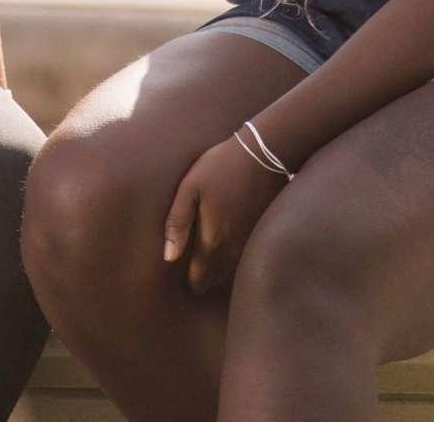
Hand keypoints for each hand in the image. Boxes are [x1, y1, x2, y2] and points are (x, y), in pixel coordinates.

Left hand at [162, 134, 287, 294]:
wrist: (265, 153)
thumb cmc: (221, 166)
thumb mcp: (190, 188)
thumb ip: (177, 223)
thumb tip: (168, 258)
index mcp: (213, 242)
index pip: (197, 281)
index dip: (187, 278)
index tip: (180, 265)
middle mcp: (234, 251)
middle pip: (214, 280)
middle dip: (203, 274)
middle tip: (191, 255)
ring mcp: (251, 244)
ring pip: (230, 271)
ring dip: (219, 266)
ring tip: (209, 245)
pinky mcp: (262, 234)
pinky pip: (244, 257)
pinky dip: (235, 254)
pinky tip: (228, 234)